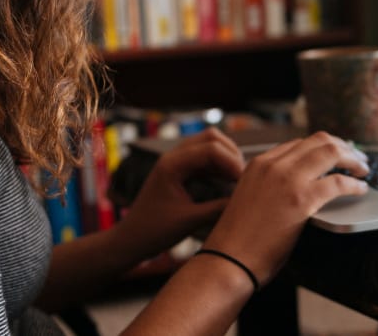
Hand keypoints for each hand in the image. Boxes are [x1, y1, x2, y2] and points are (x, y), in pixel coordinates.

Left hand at [114, 128, 245, 260]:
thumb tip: (246, 201)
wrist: (131, 240)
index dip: (232, 162)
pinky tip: (227, 183)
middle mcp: (173, 157)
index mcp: (172, 164)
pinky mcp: (179, 171)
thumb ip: (218, 208)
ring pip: (208, 146)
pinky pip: (204, 160)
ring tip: (238, 180)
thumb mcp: (189, 221)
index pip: (211, 148)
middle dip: (231, 154)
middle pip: (211, 138)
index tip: (244, 182)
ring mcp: (176, 162)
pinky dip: (218, 166)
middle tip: (243, 178)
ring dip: (226, 159)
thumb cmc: (154, 231)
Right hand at [201, 132, 368, 285]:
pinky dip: (354, 184)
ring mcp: (287, 179)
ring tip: (363, 170)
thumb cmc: (239, 238)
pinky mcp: (302, 199)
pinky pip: (338, 182)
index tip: (336, 155)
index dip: (322, 147)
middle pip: (318, 140)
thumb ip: (271, 185)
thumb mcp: (251, 197)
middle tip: (357, 158)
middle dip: (343, 146)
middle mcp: (273, 165)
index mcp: (258, 163)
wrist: (230, 258)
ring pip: (330, 152)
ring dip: (353, 159)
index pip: (299, 143)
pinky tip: (360, 189)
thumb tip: (299, 186)